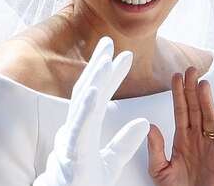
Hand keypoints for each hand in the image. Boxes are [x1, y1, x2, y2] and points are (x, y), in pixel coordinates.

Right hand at [33, 37, 149, 185]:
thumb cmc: (81, 185)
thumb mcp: (110, 164)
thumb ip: (125, 143)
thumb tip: (143, 122)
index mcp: (83, 131)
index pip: (98, 97)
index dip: (110, 76)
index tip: (124, 56)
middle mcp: (74, 131)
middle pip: (86, 92)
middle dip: (98, 66)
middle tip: (109, 42)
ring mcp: (70, 141)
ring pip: (81, 104)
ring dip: (93, 79)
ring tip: (105, 58)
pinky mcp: (72, 154)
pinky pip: (80, 128)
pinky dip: (87, 108)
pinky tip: (96, 90)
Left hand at [148, 67, 213, 185]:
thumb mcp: (159, 169)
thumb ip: (155, 149)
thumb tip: (150, 126)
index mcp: (182, 139)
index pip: (180, 110)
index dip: (179, 93)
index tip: (175, 76)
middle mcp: (197, 138)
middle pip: (196, 109)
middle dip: (193, 89)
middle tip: (191, 69)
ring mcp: (210, 146)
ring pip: (209, 118)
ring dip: (206, 101)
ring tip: (203, 84)